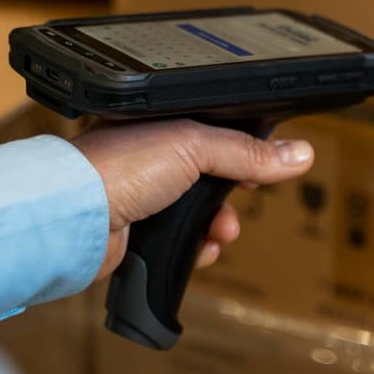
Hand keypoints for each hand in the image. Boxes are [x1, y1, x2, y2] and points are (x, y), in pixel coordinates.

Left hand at [71, 119, 314, 280]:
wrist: (73, 218)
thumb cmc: (117, 166)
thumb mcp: (194, 146)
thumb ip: (247, 152)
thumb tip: (299, 154)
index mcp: (162, 123)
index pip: (216, 133)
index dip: (243, 150)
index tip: (264, 164)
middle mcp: (150, 157)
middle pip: (211, 177)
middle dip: (232, 195)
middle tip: (244, 200)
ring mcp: (142, 195)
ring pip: (197, 214)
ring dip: (217, 226)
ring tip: (219, 233)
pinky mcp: (137, 233)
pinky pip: (179, 243)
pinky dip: (195, 249)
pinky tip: (199, 250)